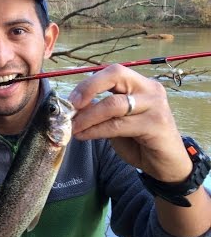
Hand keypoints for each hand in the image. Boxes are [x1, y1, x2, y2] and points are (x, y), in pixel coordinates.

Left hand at [69, 64, 191, 181]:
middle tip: (71, 108)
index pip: (113, 72)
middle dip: (88, 89)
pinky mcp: (156, 125)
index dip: (89, 83)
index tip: (71, 100)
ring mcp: (155, 106)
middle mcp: (150, 90)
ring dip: (87, 117)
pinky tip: (83, 136)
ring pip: (113, 104)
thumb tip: (72, 106)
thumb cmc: (139, 140)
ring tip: (72, 127)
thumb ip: (100, 110)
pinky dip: (95, 130)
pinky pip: (117, 125)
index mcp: (140, 84)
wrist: (166, 164)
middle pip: (116, 75)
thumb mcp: (116, 121)